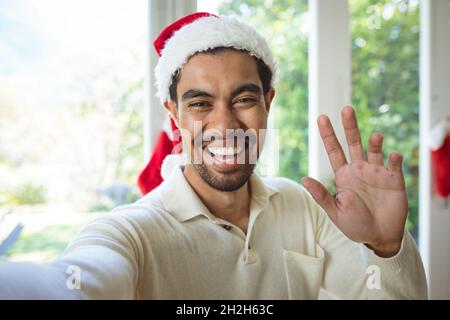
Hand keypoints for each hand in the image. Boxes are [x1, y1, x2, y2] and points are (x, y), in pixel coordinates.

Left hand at [301, 106, 406, 256]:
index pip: (334, 150)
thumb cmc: (355, 225)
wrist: (380, 237)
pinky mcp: (394, 179)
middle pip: (353, 142)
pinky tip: (393, 156)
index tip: (321, 117)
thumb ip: (321, 195)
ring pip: (375, 150)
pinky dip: (394, 158)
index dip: (328, 134)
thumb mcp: (335, 211)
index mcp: (344, 175)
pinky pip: (394, 164)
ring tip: (376, 137)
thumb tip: (303, 178)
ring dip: (375, 142)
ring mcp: (377, 173)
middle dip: (349, 126)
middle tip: (346, 108)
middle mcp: (359, 169)